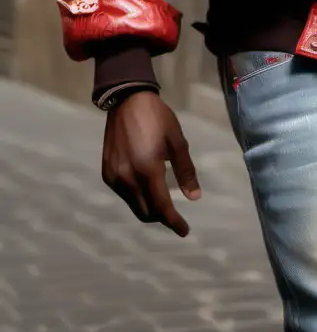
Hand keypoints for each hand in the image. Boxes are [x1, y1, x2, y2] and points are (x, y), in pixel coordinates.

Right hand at [102, 91, 201, 236]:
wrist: (126, 100)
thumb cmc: (157, 118)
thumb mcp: (177, 141)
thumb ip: (185, 171)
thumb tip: (194, 197)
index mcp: (147, 169)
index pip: (162, 207)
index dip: (174, 222)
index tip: (184, 231)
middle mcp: (127, 178)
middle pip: (146, 212)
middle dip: (162, 218)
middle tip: (175, 214)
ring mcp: (114, 176)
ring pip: (134, 205)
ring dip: (149, 208)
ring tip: (162, 199)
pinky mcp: (106, 172)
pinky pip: (124, 194)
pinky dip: (137, 197)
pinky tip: (146, 187)